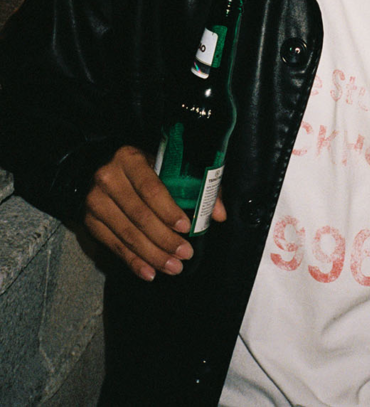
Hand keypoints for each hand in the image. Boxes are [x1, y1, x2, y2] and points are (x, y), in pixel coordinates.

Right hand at [84, 145, 225, 280]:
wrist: (106, 170)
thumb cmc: (146, 169)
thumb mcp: (168, 166)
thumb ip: (197, 186)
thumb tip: (219, 214)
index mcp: (129, 158)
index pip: (151, 188)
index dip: (169, 210)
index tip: (186, 228)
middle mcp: (108, 178)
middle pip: (140, 215)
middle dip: (165, 239)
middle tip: (185, 254)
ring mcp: (95, 201)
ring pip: (127, 234)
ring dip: (153, 255)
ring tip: (173, 267)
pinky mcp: (90, 221)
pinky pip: (114, 246)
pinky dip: (133, 262)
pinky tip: (150, 272)